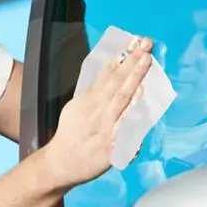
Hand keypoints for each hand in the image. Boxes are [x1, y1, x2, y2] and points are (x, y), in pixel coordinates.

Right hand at [42, 36, 153, 189]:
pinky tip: (144, 106)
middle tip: (147, 47)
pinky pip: (126, 133)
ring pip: (122, 103)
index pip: (107, 74)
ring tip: (147, 65)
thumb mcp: (76, 107)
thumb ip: (93, 91)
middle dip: (133, 64)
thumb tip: (112, 72)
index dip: (123, 57)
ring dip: (135, 82)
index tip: (135, 43)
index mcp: (87, 101)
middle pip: (117, 84)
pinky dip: (134, 118)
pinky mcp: (110, 150)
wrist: (60, 164)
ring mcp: (104, 131)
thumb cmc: (70, 135)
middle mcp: (96, 113)